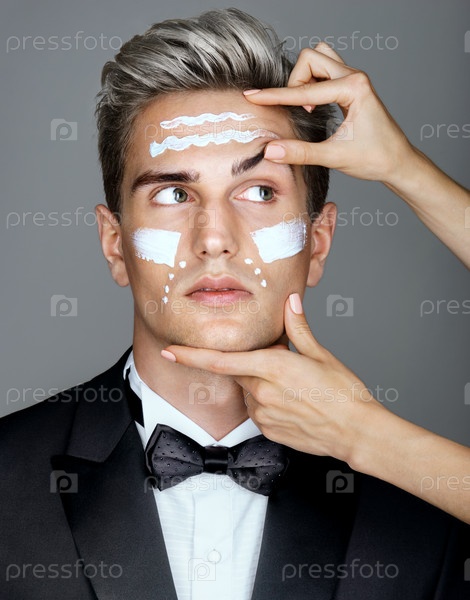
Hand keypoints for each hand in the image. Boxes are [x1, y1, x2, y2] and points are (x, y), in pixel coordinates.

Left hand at [162, 293, 385, 463]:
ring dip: (262, 386)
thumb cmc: (343, 393)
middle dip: (253, 366)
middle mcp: (262, 392)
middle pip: (240, 372)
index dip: (191, 356)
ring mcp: (264, 415)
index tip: (170, 351)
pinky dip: (269, 404)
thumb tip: (290, 302)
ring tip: (296, 390)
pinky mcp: (269, 431)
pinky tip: (294, 405)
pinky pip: (259, 412)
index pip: (221, 360)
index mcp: (272, 367)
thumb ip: (297, 328)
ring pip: (250, 393)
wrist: (356, 432)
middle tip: (286, 368)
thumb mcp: (320, 354)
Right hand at [244, 43, 415, 185]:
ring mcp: (354, 78)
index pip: (304, 90)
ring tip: (308, 108)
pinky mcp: (351, 85)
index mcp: (353, 88)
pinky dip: (312, 82)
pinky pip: (325, 70)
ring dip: (304, 79)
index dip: (275, 96)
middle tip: (300, 111)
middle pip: (310, 58)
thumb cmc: (375, 158)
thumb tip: (270, 150)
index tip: (252, 97)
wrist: (398, 162)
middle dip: (295, 81)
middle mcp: (354, 76)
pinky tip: (315, 105)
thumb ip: (300, 152)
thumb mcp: (334, 157)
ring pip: (317, 59)